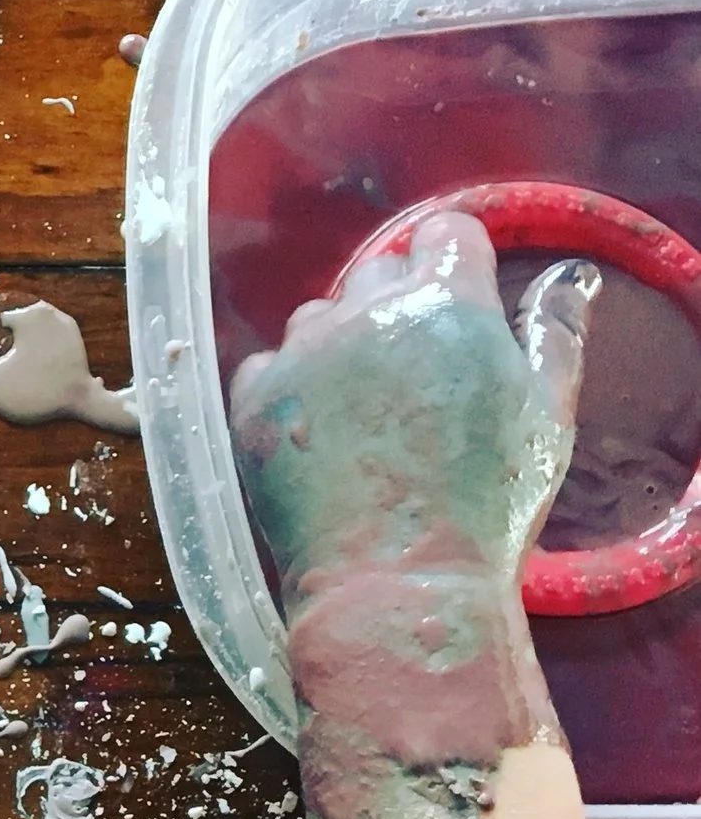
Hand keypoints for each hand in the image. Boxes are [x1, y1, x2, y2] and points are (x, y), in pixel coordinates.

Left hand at [229, 205, 589, 818]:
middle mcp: (368, 313)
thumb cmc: (486, 505)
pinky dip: (290, 390)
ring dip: (340, 348)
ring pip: (318, 318)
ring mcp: (303, 355)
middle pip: (378, 271)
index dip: (452, 267)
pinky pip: (268, 367)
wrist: (396, 583)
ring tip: (366, 418)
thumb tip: (562, 279)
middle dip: (397, 307)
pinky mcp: (255, 399)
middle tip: (414, 379)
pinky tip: (320, 437)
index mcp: (449, 303)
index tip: (453, 306)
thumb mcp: (546, 415)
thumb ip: (554, 334)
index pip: (445, 235)